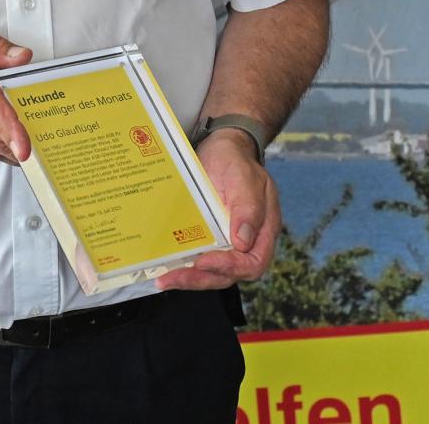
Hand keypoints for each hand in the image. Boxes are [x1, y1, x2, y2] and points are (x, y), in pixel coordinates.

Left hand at [157, 130, 278, 290]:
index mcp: (264, 228)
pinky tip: (165, 268)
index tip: (204, 262)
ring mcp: (227, 242)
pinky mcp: (210, 239)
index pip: (253, 262)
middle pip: (230, 274)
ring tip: (164, 279)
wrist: (221, 149)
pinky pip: (200, 259)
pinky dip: (184, 267)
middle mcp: (247, 241)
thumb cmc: (235, 160)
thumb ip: (247, 207)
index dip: (229, 267)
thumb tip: (243, 242)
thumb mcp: (242, 176)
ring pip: (213, 272)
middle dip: (201, 279)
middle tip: (173, 278)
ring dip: (189, 279)